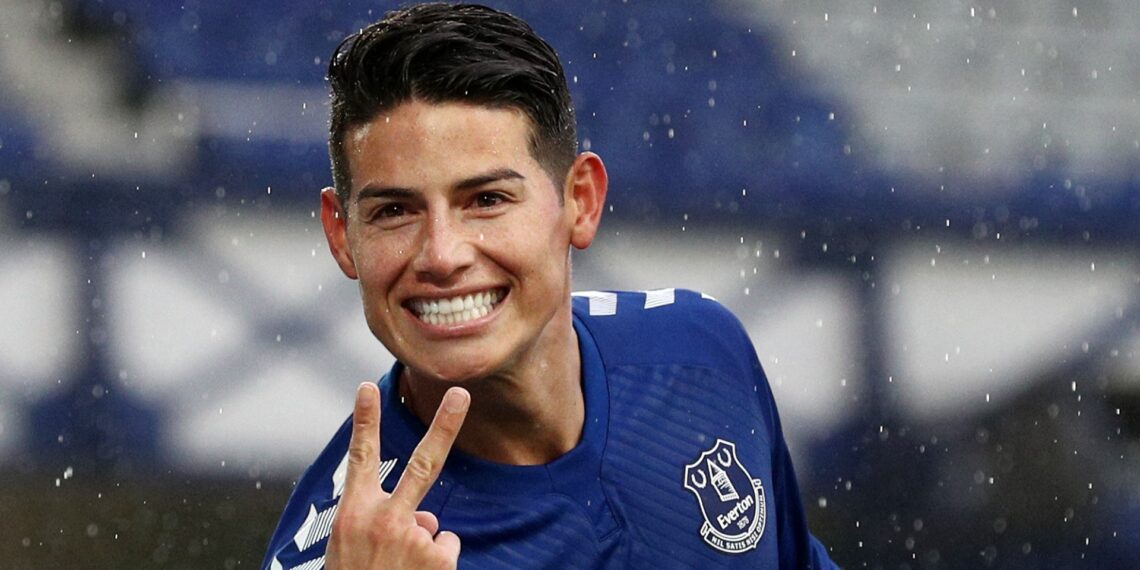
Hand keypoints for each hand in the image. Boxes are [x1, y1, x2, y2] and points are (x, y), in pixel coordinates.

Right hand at [326, 382, 469, 568]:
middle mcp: (385, 519)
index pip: (360, 458)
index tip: (367, 386)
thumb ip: (386, 523)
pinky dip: (435, 566)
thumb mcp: (354, 549)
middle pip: (423, 462)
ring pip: (434, 526)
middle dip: (445, 425)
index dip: (364, 421)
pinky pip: (446, 550)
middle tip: (462, 392)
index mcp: (354, 514)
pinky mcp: (439, 560)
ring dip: (422, 548)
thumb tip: (431, 518)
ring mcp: (416, 538)